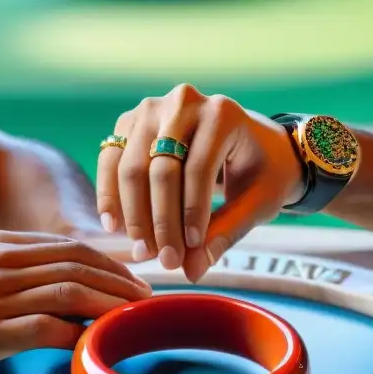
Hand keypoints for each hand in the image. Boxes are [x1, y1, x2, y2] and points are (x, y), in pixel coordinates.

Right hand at [0, 231, 151, 373]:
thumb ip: (14, 274)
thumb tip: (64, 289)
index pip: (72, 247)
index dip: (112, 264)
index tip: (135, 282)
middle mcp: (0, 263)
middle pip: (81, 264)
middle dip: (122, 283)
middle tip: (147, 301)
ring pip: (72, 291)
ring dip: (111, 306)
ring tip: (133, 320)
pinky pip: (49, 328)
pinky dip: (79, 336)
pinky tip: (95, 346)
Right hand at [97, 84, 305, 281]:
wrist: (252, 139)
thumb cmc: (262, 171)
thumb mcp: (257, 202)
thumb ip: (226, 232)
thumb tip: (191, 271)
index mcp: (222, 114)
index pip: (197, 169)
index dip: (191, 214)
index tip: (191, 251)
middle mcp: (184, 102)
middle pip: (160, 169)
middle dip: (161, 221)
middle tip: (165, 260)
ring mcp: (152, 108)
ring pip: (131, 167)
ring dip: (133, 213)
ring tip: (142, 250)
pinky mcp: (131, 120)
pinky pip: (112, 159)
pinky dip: (110, 194)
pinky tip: (115, 226)